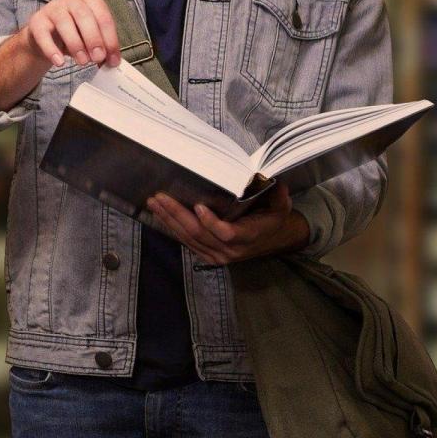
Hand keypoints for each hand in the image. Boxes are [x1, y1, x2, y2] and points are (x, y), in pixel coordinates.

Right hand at [0, 0, 122, 109]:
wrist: (45, 39)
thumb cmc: (73, 36)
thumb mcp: (90, 42)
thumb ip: (102, 49)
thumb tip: (112, 62)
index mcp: (90, 3)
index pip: (103, 17)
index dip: (110, 39)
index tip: (113, 59)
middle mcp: (72, 1)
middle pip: (84, 15)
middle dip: (93, 38)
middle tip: (98, 58)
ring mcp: (53, 8)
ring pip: (64, 22)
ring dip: (75, 44)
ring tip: (82, 62)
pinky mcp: (37, 21)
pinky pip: (43, 33)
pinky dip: (51, 49)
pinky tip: (59, 62)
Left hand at [147, 184, 310, 265]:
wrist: (274, 240)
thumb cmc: (274, 219)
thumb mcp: (281, 206)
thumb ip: (278, 195)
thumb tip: (276, 181)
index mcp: (249, 237)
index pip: (226, 233)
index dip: (211, 222)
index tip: (198, 205)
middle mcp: (231, 250)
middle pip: (199, 234)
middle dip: (177, 214)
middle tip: (160, 198)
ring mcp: (218, 255)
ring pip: (189, 239)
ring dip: (169, 220)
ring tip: (154, 203)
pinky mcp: (209, 256)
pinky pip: (187, 243)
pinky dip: (173, 228)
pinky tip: (161, 215)